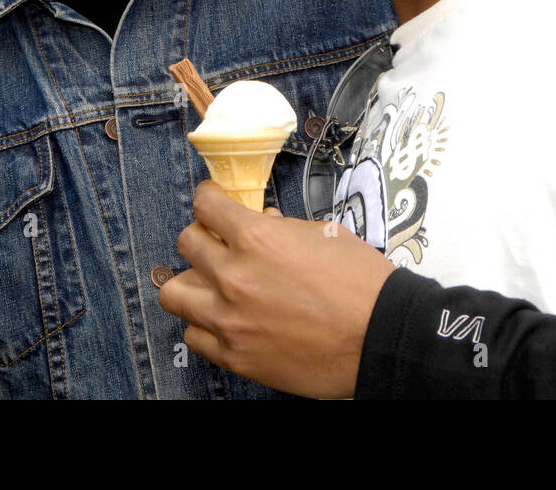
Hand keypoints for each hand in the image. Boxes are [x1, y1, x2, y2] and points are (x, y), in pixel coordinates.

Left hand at [158, 182, 394, 398]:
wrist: (381, 338)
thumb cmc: (361, 285)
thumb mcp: (327, 235)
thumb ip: (284, 227)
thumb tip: (264, 221)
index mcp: (257, 239)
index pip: (205, 206)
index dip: (208, 198)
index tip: (211, 201)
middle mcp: (234, 276)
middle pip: (185, 243)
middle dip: (201, 237)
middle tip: (217, 243)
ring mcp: (230, 319)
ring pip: (174, 293)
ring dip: (191, 283)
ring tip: (211, 286)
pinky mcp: (235, 356)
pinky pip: (193, 336)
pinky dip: (205, 325)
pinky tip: (225, 320)